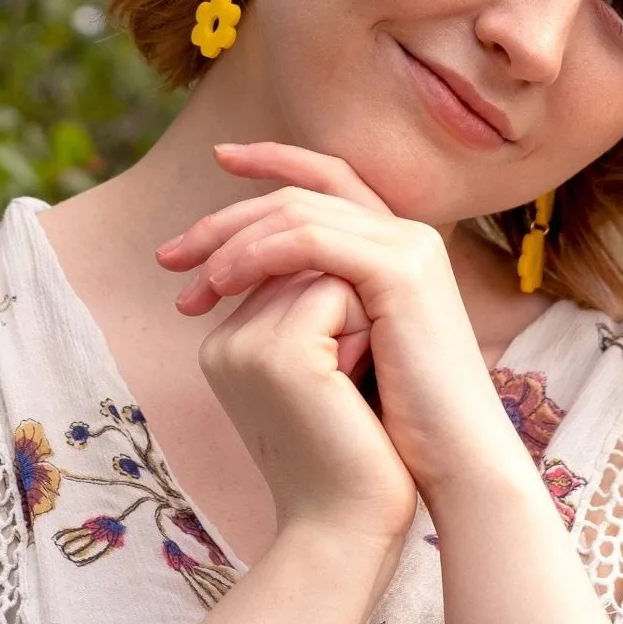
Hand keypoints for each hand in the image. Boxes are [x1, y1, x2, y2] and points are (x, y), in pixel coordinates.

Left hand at [157, 143, 535, 515]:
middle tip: (168, 255)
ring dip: (232, 242)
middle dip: (225, 220)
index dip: (273, 159)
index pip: (327, 179)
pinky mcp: (401, 272)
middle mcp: (407, 234)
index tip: (217, 158)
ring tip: (191, 282)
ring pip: (299, 214)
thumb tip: (240, 283)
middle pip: (299, 197)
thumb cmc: (396, 424)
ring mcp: (408, 247)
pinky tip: (224, 282)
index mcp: (396, 248)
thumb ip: (306, 304)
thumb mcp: (339, 349)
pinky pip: (312, 243)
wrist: (454, 465)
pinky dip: (260, 255)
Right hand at [190, 265, 417, 565]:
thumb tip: (336, 255)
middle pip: (305, 264)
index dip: (337, 317)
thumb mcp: (319, 371)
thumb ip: (309, 313)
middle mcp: (224, 340)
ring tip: (345, 391)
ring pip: (322, 269)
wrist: (348, 528)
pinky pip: (337, 291)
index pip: (290, 271)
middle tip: (341, 393)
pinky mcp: (281, 353)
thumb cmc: (349, 455)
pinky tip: (354, 388)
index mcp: (225, 346)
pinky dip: (364, 332)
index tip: (331, 391)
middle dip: (345, 312)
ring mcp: (246, 343)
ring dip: (357, 320)